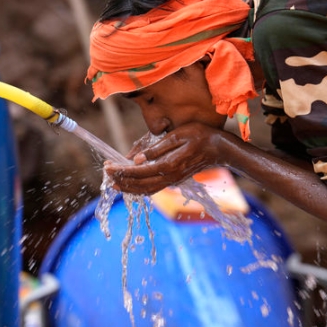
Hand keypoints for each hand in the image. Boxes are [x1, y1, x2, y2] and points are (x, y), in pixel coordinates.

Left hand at [105, 122, 227, 194]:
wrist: (220, 149)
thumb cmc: (200, 136)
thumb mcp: (178, 135)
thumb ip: (157, 149)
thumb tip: (136, 159)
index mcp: (169, 165)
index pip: (138, 171)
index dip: (121, 171)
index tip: (108, 167)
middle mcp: (170, 177)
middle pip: (139, 184)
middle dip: (121, 180)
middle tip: (106, 174)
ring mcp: (173, 181)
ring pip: (146, 191)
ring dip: (128, 188)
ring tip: (114, 183)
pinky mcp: (175, 181)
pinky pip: (154, 189)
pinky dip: (140, 189)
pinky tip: (132, 185)